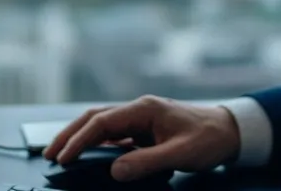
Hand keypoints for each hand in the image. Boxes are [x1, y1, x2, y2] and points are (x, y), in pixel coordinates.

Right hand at [44, 95, 241, 180]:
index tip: (64, 158)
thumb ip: (147, 162)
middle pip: (94, 118)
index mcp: (144, 109)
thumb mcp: (181, 153)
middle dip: (70, 134)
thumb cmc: (209, 139)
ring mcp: (140, 119)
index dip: (80, 140)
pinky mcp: (144, 130)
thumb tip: (115, 171)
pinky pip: (114, 135)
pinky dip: (96, 145)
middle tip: (50, 155)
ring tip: (61, 155)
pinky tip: (88, 158)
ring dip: (80, 138)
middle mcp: (138, 110)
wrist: (230, 131)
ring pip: (101, 125)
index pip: (102, 122)